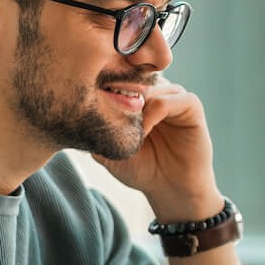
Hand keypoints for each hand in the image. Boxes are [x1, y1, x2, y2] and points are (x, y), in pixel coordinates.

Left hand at [93, 78, 221, 219]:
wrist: (170, 190)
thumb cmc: (141, 170)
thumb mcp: (109, 149)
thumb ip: (95, 129)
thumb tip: (72, 110)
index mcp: (139, 97)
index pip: (121, 74)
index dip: (107, 84)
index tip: (92, 102)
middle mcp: (157, 92)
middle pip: (136, 74)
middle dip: (120, 91)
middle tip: (108, 112)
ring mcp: (175, 97)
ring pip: (152, 85)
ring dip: (137, 104)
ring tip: (128, 129)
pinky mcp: (192, 107)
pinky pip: (172, 98)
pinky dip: (155, 112)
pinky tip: (145, 132)